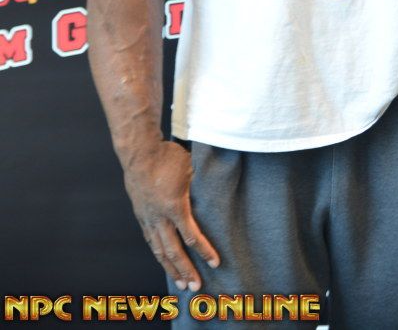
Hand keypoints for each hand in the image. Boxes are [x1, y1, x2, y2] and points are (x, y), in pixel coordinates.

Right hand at [123, 140, 219, 290]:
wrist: (139, 152)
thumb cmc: (167, 156)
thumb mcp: (190, 167)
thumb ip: (202, 182)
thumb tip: (218, 187)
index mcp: (175, 206)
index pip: (191, 235)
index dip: (204, 250)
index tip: (215, 262)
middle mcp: (160, 216)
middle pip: (174, 250)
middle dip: (186, 270)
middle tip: (196, 286)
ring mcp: (148, 217)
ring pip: (160, 250)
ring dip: (171, 268)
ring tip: (181, 282)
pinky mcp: (141, 215)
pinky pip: (151, 240)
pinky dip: (158, 253)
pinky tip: (164, 261)